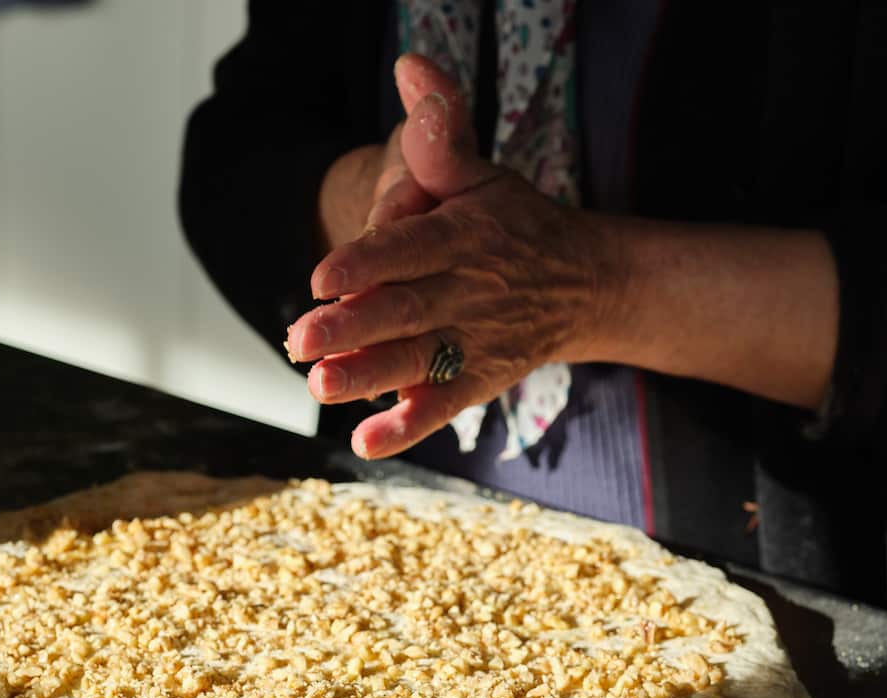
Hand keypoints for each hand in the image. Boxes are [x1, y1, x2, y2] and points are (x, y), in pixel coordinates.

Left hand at [290, 56, 621, 458]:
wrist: (586, 283)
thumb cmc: (513, 222)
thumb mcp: (481, 173)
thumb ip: (439, 133)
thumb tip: (409, 65)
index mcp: (464, 236)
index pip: (411, 249)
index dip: (367, 262)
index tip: (322, 278)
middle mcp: (470, 291)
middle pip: (407, 310)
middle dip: (353, 326)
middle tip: (300, 338)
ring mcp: (476, 340)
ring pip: (419, 360)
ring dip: (369, 376)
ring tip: (320, 385)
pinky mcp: (479, 378)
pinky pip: (444, 406)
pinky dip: (407, 427)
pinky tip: (365, 442)